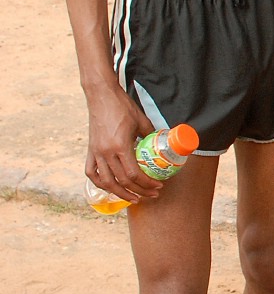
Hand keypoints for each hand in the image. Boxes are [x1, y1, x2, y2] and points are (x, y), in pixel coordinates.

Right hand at [85, 85, 159, 201]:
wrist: (101, 95)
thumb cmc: (122, 106)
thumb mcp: (141, 120)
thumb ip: (151, 135)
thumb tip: (163, 144)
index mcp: (120, 146)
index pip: (134, 174)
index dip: (146, 184)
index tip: (157, 186)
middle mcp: (106, 152)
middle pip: (122, 181)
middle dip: (139, 191)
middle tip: (151, 195)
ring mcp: (96, 152)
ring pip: (106, 182)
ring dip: (120, 193)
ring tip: (133, 198)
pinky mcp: (90, 150)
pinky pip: (92, 173)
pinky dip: (101, 183)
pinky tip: (110, 188)